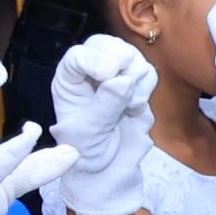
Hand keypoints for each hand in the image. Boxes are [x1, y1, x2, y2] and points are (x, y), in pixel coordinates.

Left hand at [49, 35, 160, 214]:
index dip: (96, 59)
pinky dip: (146, 86)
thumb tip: (123, 79)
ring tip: (129, 105)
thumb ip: (105, 105)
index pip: (79, 55)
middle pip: (106, 45)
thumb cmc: (86, 153)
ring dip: (136, 76)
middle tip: (125, 84)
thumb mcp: (89, 133)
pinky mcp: (135, 84)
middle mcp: (89, 73)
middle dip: (120, 60)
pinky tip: (135, 106)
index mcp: (68, 81)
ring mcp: (114, 76)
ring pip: (131, 55)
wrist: (109, 170)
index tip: (108, 75)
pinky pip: (147, 72)